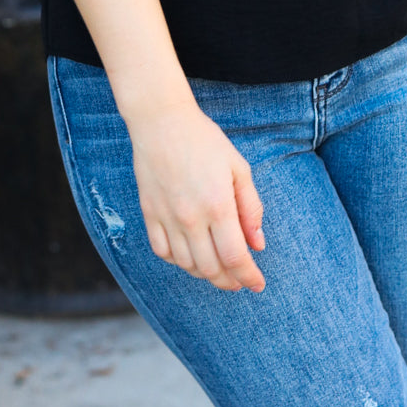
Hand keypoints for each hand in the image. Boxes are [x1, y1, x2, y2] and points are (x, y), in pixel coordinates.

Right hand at [126, 100, 266, 292]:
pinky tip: (191, 255)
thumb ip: (251, 207)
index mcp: (218, 205)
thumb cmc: (205, 141)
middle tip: (240, 281)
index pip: (235, 258)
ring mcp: (167, 218)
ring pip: (187, 265)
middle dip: (230, 281)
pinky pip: (163, 252)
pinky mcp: (149, 215)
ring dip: (206, 274)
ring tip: (219, 268)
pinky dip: (179, 262)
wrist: (162, 122)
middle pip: (211, 268)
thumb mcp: (238, 168)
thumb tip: (258, 244)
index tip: (257, 284)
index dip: (248, 277)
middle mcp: (191, 218)